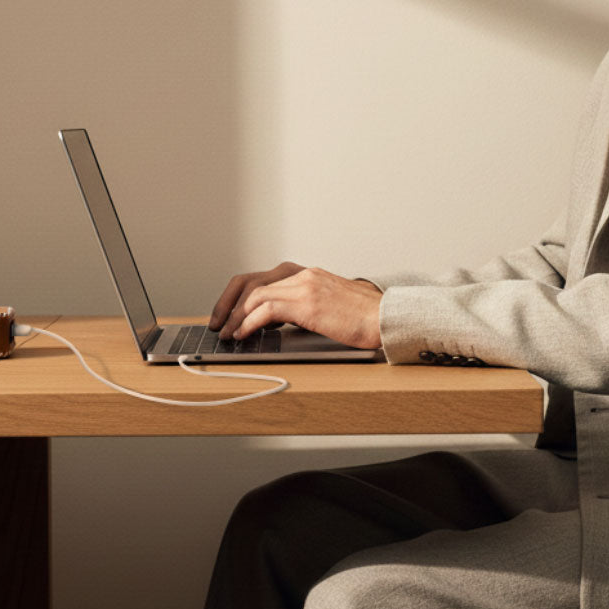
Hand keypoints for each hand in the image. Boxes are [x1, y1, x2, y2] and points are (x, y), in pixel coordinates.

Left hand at [211, 264, 382, 348]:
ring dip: (235, 317)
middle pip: (250, 281)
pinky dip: (249, 323)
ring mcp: (305, 286)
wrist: (391, 318)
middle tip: (217, 323)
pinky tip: (243, 335)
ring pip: (254, 295)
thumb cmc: (365, 319)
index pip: (260, 278)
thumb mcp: (328, 306)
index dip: (237, 295)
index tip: (225, 312)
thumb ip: (302, 307)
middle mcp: (303, 275)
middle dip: (227, 302)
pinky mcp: (308, 303)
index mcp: (306, 274)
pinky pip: (266, 310)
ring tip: (227, 334)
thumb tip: (272, 323)